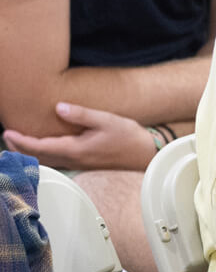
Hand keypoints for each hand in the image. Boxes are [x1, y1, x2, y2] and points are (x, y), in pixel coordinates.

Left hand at [3, 103, 156, 170]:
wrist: (145, 154)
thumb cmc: (128, 137)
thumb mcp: (107, 120)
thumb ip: (82, 114)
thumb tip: (59, 107)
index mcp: (76, 149)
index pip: (40, 146)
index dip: (22, 141)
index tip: (8, 132)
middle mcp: (74, 160)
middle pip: (39, 157)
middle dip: (20, 148)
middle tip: (7, 136)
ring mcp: (78, 164)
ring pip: (46, 161)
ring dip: (30, 152)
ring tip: (18, 142)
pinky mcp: (84, 163)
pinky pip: (56, 161)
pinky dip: (43, 155)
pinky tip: (43, 148)